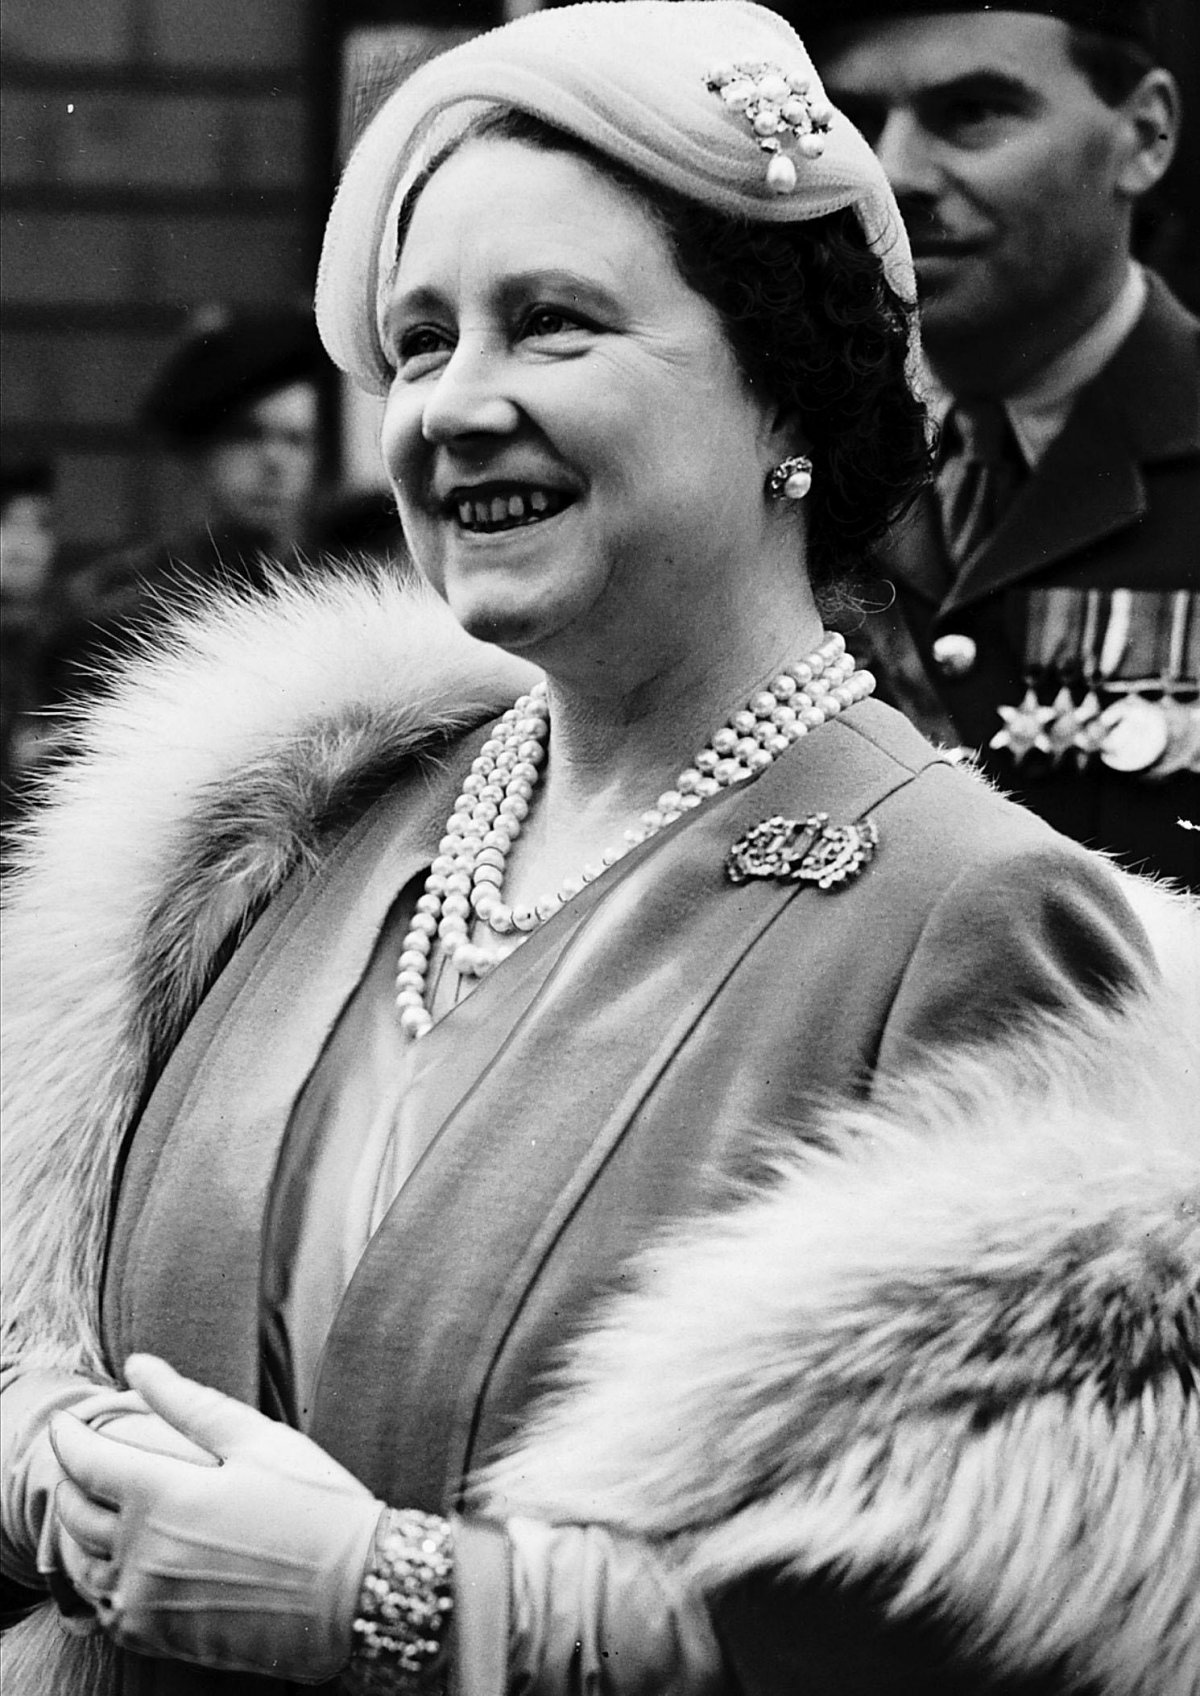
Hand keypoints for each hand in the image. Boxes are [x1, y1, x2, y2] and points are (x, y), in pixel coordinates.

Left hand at [50, 1354, 384, 1682]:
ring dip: (79, 1535)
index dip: (69, 1437)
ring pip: (84, 1568)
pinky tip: (123, 1566)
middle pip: (75, 1513)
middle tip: (81, 1463)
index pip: (87, 1461)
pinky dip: (102, 1582)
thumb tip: (139, 1363)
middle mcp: (144, 1553)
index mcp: (164, 1495)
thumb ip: (188, 1402)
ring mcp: (149, 1602)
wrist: (356, 1591)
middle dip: (71, 1482)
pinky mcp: (162, 1638)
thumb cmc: (315, 1505)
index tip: (67, 1423)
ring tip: (95, 1512)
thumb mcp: (257, 1440)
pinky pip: (108, 1610)